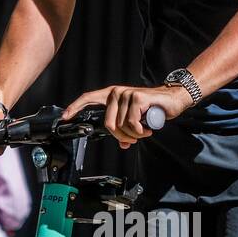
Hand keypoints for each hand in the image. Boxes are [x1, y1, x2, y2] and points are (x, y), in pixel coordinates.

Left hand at [60, 83, 188, 148]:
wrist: (173, 100)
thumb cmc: (153, 109)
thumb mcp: (137, 121)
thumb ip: (126, 130)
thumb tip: (122, 144)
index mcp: (112, 96)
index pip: (89, 98)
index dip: (75, 107)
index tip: (64, 117)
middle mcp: (116, 93)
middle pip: (108, 124)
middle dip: (121, 136)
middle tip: (133, 138)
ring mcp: (126, 94)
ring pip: (121, 126)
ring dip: (134, 135)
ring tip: (144, 132)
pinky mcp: (136, 98)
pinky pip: (132, 124)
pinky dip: (140, 132)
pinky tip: (147, 130)